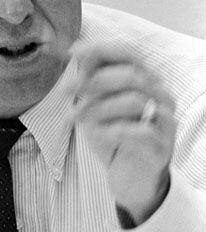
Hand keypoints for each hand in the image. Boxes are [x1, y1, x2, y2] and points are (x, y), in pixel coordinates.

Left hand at [69, 41, 176, 224]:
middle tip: (67, 90)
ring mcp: (165, 122)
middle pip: (131, 75)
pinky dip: (113, 130)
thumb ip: (91, 82)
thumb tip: (74, 52)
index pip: (129, 53)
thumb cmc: (115, 140)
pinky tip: (99, 134)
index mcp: (147, 81)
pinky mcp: (162, 148)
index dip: (100, 49)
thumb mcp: (97, 107)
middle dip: (93, 80)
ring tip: (77, 117)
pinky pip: (140, 132)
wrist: (132, 182)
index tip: (71, 52)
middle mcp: (161, 97)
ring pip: (134, 100)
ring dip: (98, 107)